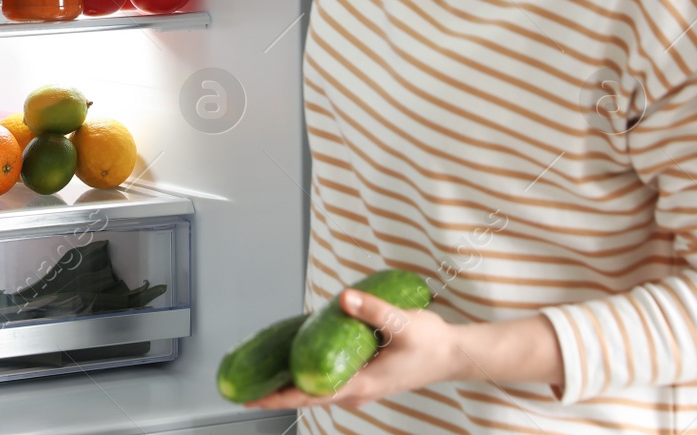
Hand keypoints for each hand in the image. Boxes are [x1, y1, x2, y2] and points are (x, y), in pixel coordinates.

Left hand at [247, 290, 467, 411]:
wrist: (454, 355)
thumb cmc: (431, 342)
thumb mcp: (403, 323)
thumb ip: (374, 310)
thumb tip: (344, 298)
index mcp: (362, 384)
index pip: (312, 394)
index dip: (280, 396)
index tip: (254, 398)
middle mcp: (357, 390)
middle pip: (307, 396)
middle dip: (275, 394)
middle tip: (243, 391)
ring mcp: (359, 386)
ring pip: (316, 390)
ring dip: (288, 386)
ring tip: (259, 379)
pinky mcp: (362, 377)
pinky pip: (327, 380)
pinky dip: (305, 376)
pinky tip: (290, 364)